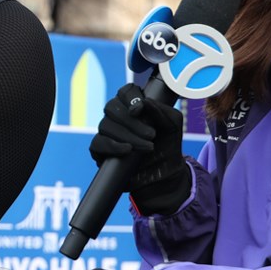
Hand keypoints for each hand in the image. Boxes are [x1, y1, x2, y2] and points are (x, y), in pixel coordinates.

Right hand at [88, 89, 191, 214]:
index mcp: (134, 106)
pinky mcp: (100, 152)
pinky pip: (97, 143)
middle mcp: (118, 118)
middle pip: (112, 107)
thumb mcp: (173, 126)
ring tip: (147, 147)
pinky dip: (112, 146)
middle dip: (132, 122)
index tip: (139, 110)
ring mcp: (107, 134)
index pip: (125, 92)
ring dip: (128, 136)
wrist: (164, 177)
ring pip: (105, 125)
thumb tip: (144, 102)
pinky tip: (127, 151)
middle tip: (152, 135)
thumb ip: (162, 111)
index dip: (130, 97)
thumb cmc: (168, 147)